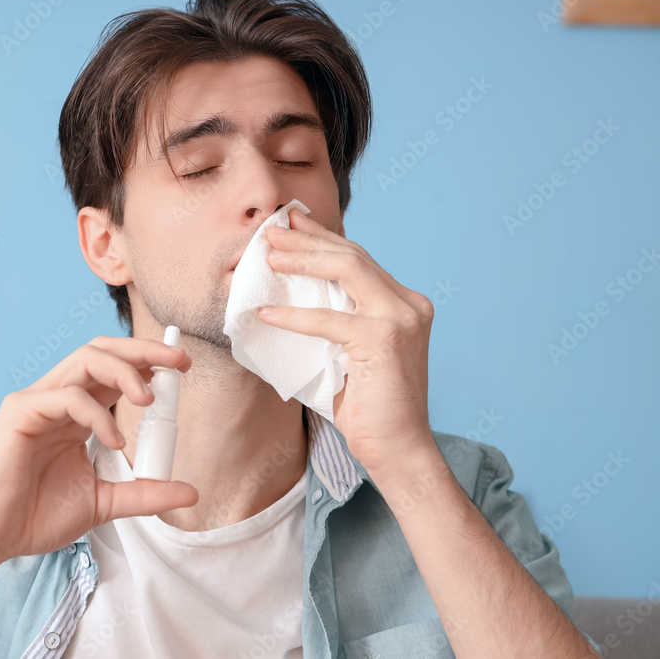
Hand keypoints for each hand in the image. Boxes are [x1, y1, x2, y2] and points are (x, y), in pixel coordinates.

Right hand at [0, 336, 196, 567]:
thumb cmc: (33, 517)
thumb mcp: (103, 503)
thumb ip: (144, 494)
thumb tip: (190, 491)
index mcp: (76, 413)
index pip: (115, 372)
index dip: (149, 364)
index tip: (182, 369)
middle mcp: (58, 398)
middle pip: (103, 352)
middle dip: (144, 351)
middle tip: (179, 363)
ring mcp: (38, 401)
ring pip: (85, 360)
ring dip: (124, 372)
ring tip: (148, 400)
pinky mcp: (20, 412)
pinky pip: (67, 396)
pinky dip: (97, 415)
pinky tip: (113, 443)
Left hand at [258, 208, 437, 476]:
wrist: (397, 449)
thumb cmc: (369, 408)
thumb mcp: (349, 352)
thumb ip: (334, 322)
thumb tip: (285, 298)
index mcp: (404, 304)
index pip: (359, 260)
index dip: (323, 239)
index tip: (291, 225)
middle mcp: (408, 304)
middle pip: (352, 255)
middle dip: (308, 239)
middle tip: (272, 232)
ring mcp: (400, 318)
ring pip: (346, 269)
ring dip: (302, 259)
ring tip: (268, 256)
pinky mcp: (384, 339)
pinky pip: (328, 319)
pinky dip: (293, 316)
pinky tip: (266, 314)